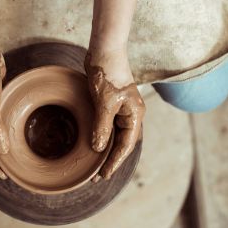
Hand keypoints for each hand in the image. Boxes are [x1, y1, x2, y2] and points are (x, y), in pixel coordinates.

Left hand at [85, 49, 144, 180]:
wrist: (103, 52)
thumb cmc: (107, 74)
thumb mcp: (105, 103)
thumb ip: (102, 127)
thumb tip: (98, 148)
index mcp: (135, 115)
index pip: (126, 145)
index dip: (115, 162)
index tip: (103, 175)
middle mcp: (130, 114)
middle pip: (122, 143)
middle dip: (110, 160)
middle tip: (97, 175)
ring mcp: (120, 110)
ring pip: (114, 136)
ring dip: (105, 150)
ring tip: (94, 165)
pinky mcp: (110, 105)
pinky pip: (107, 126)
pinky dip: (101, 137)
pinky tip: (92, 144)